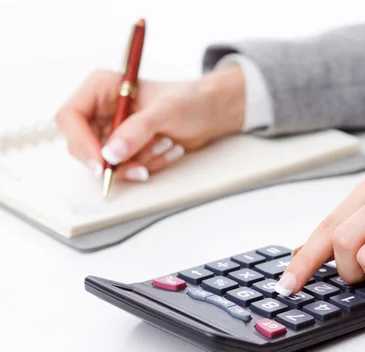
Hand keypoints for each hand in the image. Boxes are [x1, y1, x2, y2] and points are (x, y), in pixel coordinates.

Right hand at [55, 65, 244, 180]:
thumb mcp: (165, 111)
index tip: (102, 163)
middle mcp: (102, 110)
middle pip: (84, 146)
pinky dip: (148, 165)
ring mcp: (113, 131)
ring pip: (107, 162)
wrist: (211, 112)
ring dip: (140, 161)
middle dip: (116, 161)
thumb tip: (111, 154)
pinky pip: (126, 168)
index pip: (71, 117)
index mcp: (101, 88)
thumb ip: (137, 131)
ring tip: (167, 145)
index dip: (81, 142)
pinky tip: (169, 150)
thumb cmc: (190, 100)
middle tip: (141, 167)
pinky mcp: (127, 148)